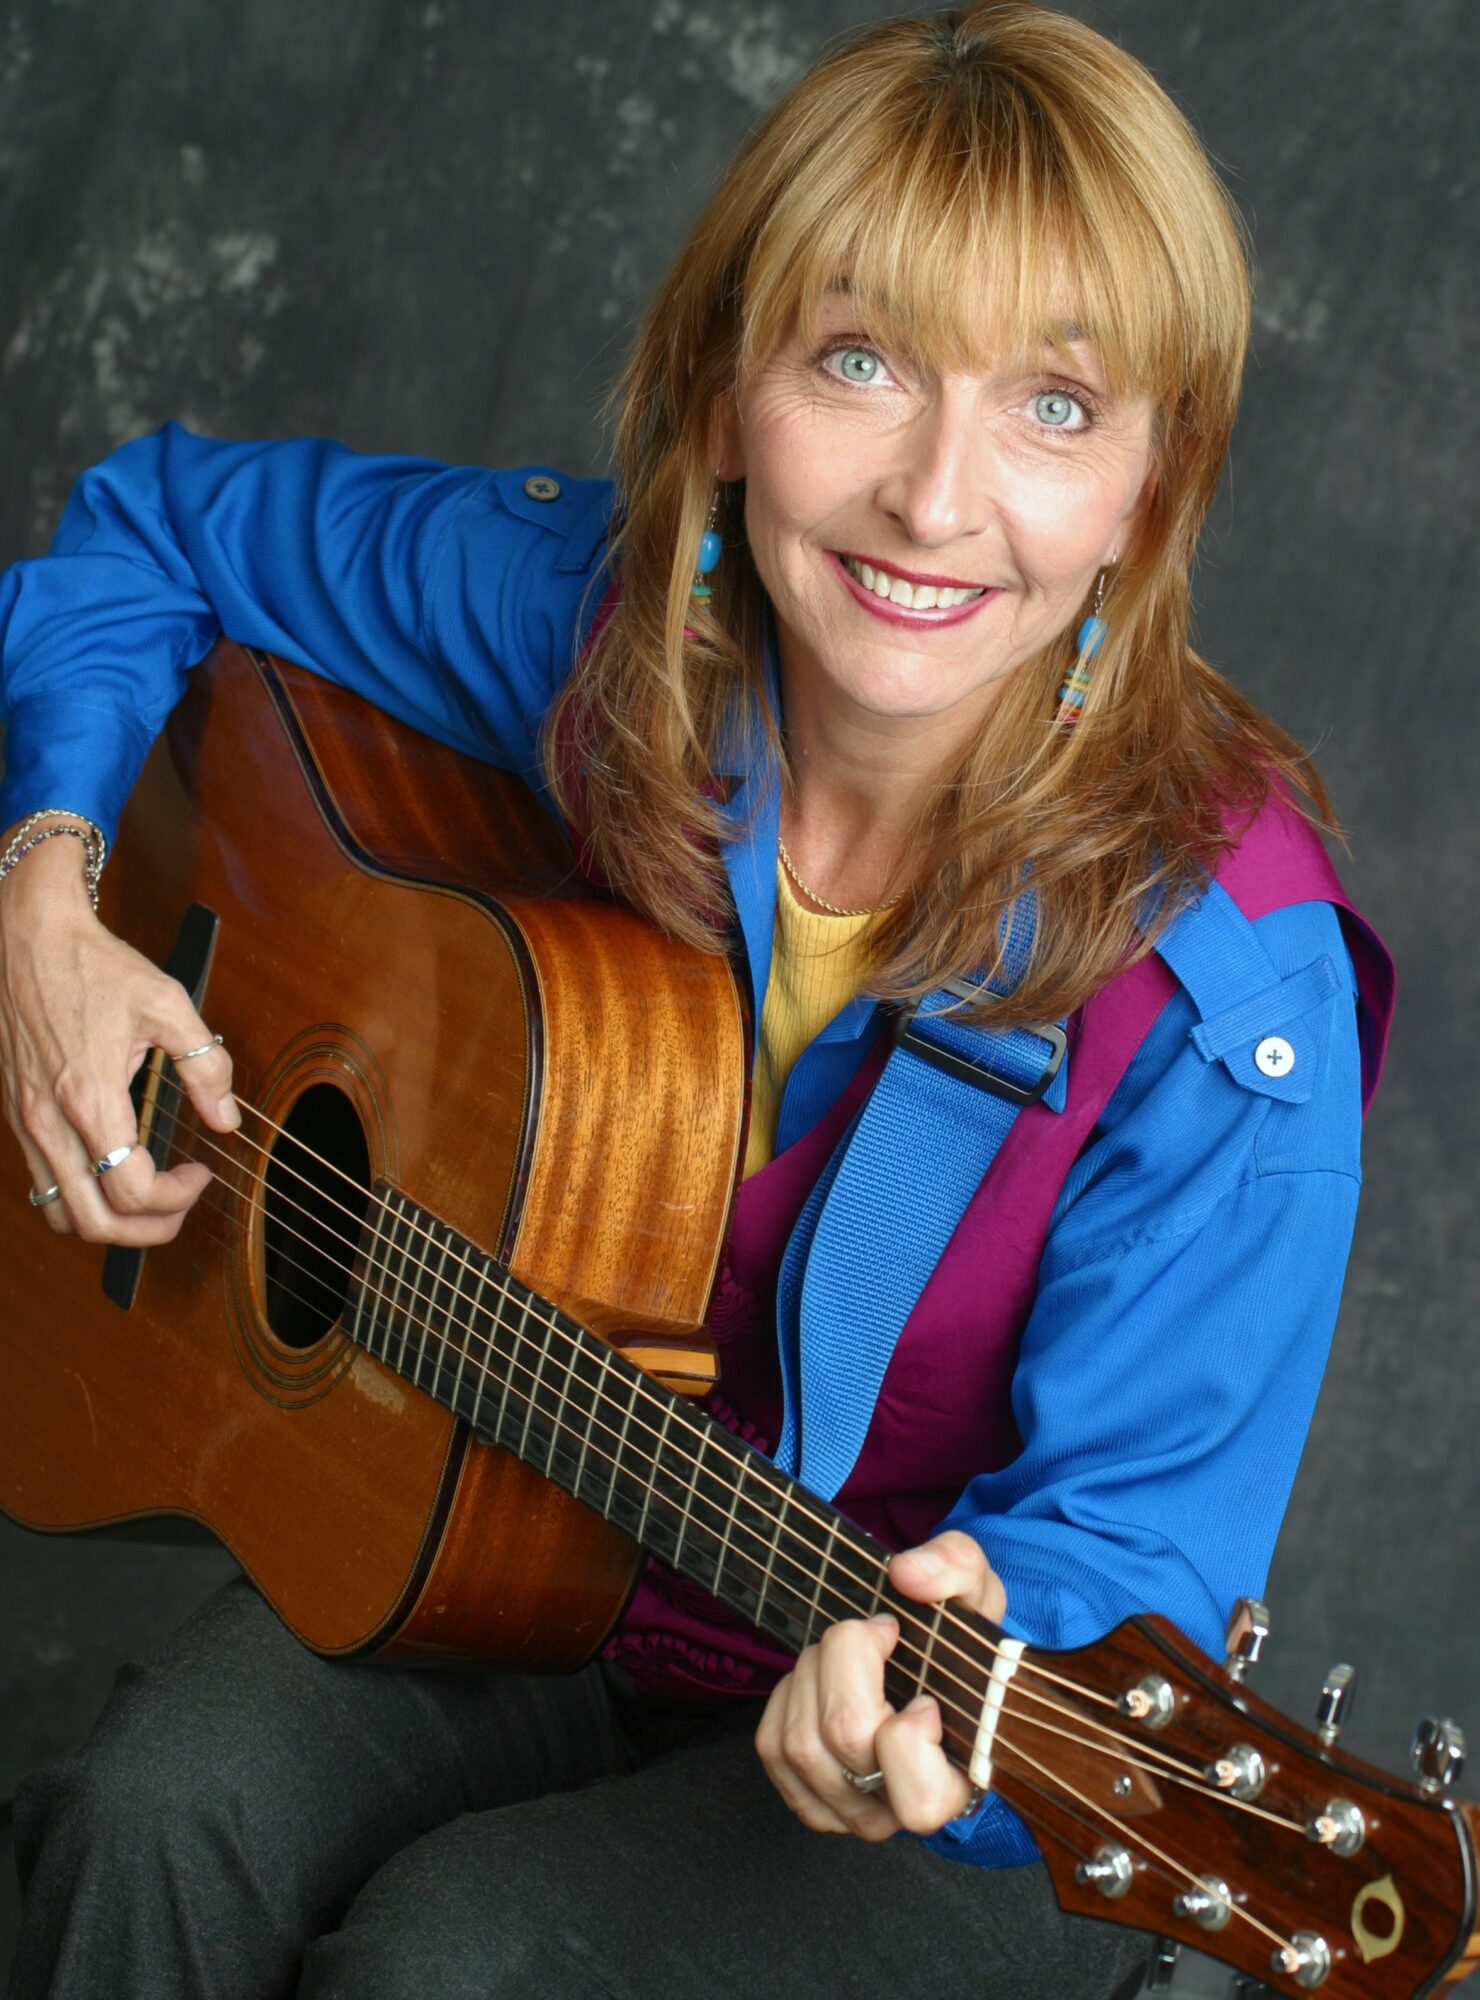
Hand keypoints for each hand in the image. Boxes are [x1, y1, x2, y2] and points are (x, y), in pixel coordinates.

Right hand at [0, 826, 238, 1242]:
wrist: (24, 935)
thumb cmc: (92, 965)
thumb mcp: (166, 1003)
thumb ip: (205, 1064)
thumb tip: (227, 1118)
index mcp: (90, 1097)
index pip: (133, 1189)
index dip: (177, 1198)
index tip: (201, 1172)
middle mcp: (49, 1120)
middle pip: (93, 1222)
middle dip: (146, 1232)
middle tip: (181, 1205)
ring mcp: (25, 1122)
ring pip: (58, 1214)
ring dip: (108, 1223)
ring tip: (148, 1202)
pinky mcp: (15, 1115)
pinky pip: (40, 1184)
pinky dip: (76, 1199)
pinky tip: (109, 1174)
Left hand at [755, 1529, 1006, 1840]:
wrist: (926, 1667)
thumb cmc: (955, 1642)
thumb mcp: (973, 1589)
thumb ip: (954, 1567)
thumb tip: (907, 1576)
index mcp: (956, 1784)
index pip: (921, 1799)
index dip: (909, 1737)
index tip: (924, 1697)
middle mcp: (899, 1812)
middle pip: (844, 1738)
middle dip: (847, 1659)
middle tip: (875, 1637)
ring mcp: (849, 1811)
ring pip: (800, 1741)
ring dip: (814, 1673)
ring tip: (847, 1655)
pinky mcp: (807, 1797)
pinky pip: (772, 1746)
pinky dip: (788, 1697)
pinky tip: (820, 1682)